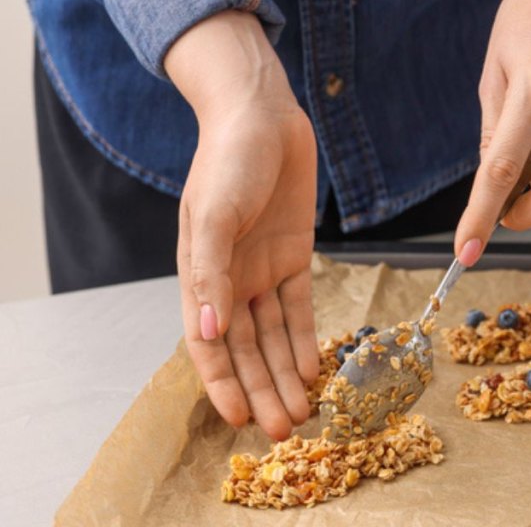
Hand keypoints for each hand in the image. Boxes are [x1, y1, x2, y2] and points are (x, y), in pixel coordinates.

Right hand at [166, 11, 318, 439]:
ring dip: (286, 374)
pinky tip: (315, 368)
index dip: (223, 383)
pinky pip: (300, 307)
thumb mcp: (214, 215)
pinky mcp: (295, 256)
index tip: (239, 419)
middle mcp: (231, 280)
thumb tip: (209, 333)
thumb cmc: (228, 159)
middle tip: (282, 432)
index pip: (209, 344)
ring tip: (301, 412)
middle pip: (247, 349)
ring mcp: (263, 269)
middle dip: (262, 390)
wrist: (263, 115)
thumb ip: (211, 274)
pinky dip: (306, 338)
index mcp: (200, 275)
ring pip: (275, 336)